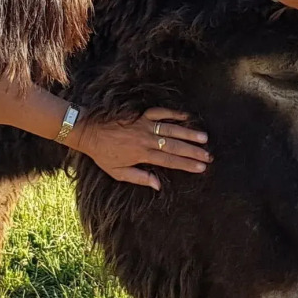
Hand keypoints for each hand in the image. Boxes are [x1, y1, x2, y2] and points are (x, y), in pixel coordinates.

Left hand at [69, 107, 209, 189]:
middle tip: (209, 155)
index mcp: (142, 155)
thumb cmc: (102, 154)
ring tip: (204, 138)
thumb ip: (139, 178)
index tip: (201, 167)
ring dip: (188, 133)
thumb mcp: (118, 172)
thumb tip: (158, 185)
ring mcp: (144, 125)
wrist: (88, 132)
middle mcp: (146, 139)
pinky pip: (160, 112)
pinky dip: (173, 113)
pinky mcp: (140, 114)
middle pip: (174, 146)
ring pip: (171, 129)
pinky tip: (186, 116)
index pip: (170, 161)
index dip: (187, 164)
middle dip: (193, 151)